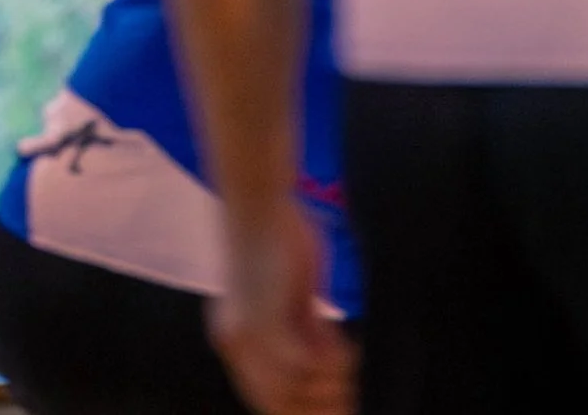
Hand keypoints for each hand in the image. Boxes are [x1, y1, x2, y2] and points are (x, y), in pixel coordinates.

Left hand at [209, 203, 353, 414]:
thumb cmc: (276, 233)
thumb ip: (300, 326)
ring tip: (348, 359)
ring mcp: (248, 336)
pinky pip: (304, 364)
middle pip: (280, 405)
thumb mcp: (288, 291)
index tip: (341, 407)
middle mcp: (236, 344)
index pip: (266, 400)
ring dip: (330, 380)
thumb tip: (326, 363)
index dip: (302, 411)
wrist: (255, 195)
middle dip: (322, 406)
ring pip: (295, 390)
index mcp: (236, 338)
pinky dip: (331, 359)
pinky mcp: (264, 322)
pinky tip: (344, 344)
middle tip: (352, 398)